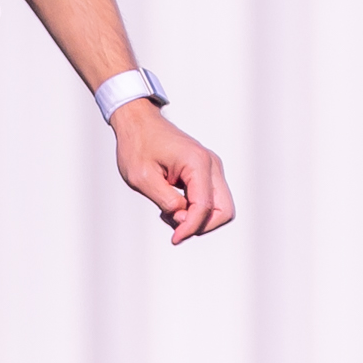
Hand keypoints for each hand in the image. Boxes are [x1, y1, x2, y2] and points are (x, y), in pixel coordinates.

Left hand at [113, 99, 234, 242]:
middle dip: (201, 225)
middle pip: (224, 211)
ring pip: (220, 208)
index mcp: (197, 163)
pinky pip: (210, 200)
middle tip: (174, 223)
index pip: (205, 207)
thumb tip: (184, 219)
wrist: (138, 123)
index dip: (190, 228)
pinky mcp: (206, 172)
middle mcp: (211, 165)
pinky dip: (195, 210)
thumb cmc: (137, 145)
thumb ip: (166, 201)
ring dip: (197, 219)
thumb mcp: (143, 178)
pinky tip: (172, 205)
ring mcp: (212, 168)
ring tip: (168, 212)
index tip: (174, 239)